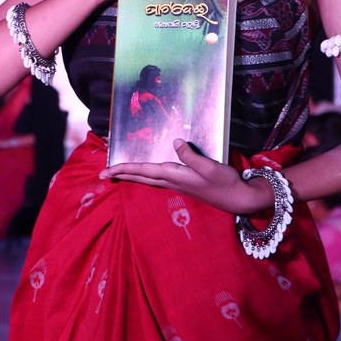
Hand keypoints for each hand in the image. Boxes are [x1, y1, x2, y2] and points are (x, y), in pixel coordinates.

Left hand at [99, 140, 273, 214]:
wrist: (238, 199)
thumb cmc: (225, 183)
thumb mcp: (209, 167)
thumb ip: (191, 156)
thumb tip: (175, 142)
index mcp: (175, 176)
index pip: (144, 171)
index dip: (124, 169)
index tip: (106, 170)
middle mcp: (173, 181)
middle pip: (141, 177)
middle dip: (121, 175)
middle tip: (102, 175)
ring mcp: (178, 184)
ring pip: (148, 179)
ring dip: (132, 176)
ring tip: (118, 173)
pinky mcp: (184, 184)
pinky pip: (158, 179)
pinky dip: (146, 176)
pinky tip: (147, 175)